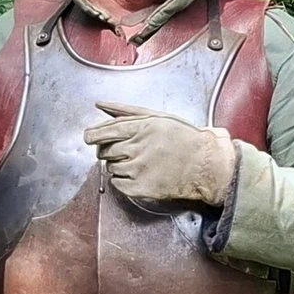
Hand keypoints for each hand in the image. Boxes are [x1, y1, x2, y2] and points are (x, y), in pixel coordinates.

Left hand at [84, 102, 238, 207]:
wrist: (204, 164)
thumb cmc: (183, 139)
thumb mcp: (156, 117)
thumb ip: (125, 111)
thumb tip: (101, 105)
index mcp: (141, 128)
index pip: (105, 131)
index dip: (93, 135)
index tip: (89, 138)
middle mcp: (138, 148)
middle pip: (105, 150)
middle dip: (109, 150)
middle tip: (122, 151)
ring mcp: (139, 169)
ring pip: (110, 167)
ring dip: (117, 165)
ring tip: (136, 162)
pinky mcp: (141, 188)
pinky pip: (116, 184)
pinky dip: (120, 180)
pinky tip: (135, 174)